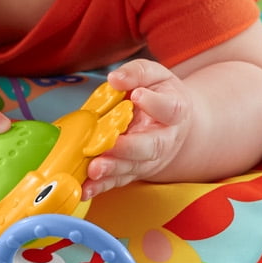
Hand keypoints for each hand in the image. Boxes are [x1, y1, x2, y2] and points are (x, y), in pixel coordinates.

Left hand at [84, 60, 192, 197]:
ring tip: (93, 169)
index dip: (154, 103)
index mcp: (174, 111)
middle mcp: (164, 140)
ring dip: (112, 170)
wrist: (175, 126)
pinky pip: (117, 180)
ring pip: (132, 167)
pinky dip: (101, 186)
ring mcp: (148, 159)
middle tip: (109, 146)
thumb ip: (137, 73)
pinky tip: (86, 188)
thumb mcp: (155, 76)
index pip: (169, 108)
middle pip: (150, 147)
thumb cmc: (161, 96)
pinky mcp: (133, 171)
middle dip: (128, 148)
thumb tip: (115, 79)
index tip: (137, 95)